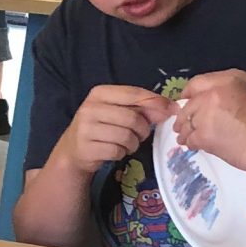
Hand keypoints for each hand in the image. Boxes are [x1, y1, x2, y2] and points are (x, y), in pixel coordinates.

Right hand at [55, 85, 171, 175]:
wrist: (73, 150)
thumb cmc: (100, 127)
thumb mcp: (118, 112)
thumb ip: (142, 108)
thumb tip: (169, 108)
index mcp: (99, 93)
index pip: (133, 93)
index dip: (155, 101)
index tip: (171, 109)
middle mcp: (90, 108)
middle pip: (132, 118)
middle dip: (143, 129)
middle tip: (140, 135)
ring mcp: (86, 128)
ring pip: (126, 136)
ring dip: (133, 143)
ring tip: (126, 143)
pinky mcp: (87, 148)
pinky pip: (117, 151)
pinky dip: (122, 153)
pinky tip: (115, 151)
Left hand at [173, 70, 245, 173]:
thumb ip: (227, 93)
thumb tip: (207, 103)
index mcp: (229, 81)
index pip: (197, 83)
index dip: (189, 94)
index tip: (186, 102)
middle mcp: (214, 93)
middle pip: (189, 105)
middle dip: (184, 116)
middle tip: (181, 125)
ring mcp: (207, 113)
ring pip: (187, 122)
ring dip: (185, 131)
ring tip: (185, 137)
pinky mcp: (204, 133)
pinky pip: (190, 137)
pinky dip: (190, 143)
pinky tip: (193, 145)